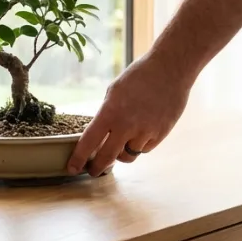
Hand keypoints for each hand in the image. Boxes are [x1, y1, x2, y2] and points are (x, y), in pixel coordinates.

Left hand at [67, 56, 192, 176]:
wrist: (170, 69)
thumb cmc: (139, 76)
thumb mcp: (114, 91)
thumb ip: (107, 113)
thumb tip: (101, 133)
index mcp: (110, 112)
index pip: (89, 141)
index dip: (78, 158)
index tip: (72, 169)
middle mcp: (127, 126)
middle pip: (107, 157)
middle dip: (97, 168)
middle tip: (93, 171)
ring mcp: (145, 132)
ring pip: (128, 156)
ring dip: (122, 153)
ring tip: (122, 141)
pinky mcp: (160, 134)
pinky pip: (145, 149)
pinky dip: (140, 145)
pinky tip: (141, 131)